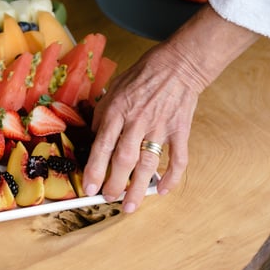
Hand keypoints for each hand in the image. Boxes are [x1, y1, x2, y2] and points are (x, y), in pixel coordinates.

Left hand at [83, 42, 201, 212]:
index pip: (103, 145)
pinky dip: (172, 177)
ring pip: (148, 164)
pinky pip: (177, 158)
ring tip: (130, 206)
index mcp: (117, 110)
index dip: (95, 169)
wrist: (178, 64)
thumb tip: (95, 136)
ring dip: (138, 188)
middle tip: (107, 199)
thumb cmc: (143, 74)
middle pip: (124, 159)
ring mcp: (160, 127)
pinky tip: (163, 190)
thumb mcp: (113, 88)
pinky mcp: (179, 130)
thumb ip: (103, 113)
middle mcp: (137, 121)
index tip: (89, 187)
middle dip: (114, 183)